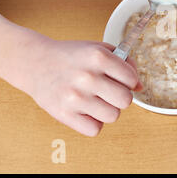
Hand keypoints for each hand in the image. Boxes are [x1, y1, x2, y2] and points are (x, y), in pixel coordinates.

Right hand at [18, 37, 141, 136]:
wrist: (36, 63)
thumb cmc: (73, 56)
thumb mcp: (99, 48)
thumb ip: (125, 63)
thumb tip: (140, 87)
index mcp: (98, 57)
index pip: (132, 79)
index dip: (129, 81)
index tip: (120, 80)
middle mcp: (87, 76)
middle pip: (126, 101)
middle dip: (121, 97)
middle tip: (109, 92)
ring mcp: (75, 97)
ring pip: (113, 116)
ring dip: (108, 110)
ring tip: (96, 100)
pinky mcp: (64, 114)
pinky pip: (95, 129)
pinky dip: (93, 122)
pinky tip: (86, 110)